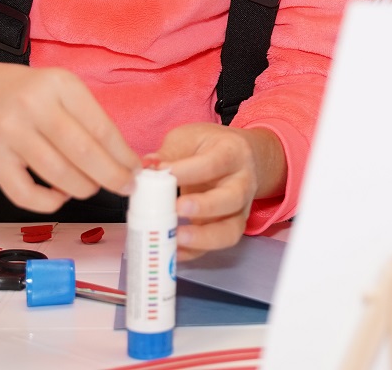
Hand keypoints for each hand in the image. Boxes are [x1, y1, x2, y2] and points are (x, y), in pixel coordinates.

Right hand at [0, 60, 139, 213]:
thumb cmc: (28, 95)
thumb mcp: (61, 90)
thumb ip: (89, 118)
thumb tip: (125, 160)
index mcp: (59, 84)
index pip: (101, 127)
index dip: (123, 155)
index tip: (136, 170)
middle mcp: (33, 105)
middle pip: (83, 152)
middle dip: (111, 176)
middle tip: (126, 187)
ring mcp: (9, 132)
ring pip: (58, 174)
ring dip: (83, 188)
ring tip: (91, 187)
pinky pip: (25, 194)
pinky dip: (50, 202)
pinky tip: (60, 195)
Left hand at [151, 123, 284, 256]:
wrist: (241, 157)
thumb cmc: (209, 146)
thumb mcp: (190, 138)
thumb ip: (170, 152)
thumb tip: (148, 167)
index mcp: (233, 153)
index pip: (214, 163)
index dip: (188, 171)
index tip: (163, 173)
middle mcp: (243, 183)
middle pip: (232, 198)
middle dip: (205, 206)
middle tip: (178, 208)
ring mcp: (239, 209)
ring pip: (230, 229)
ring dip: (204, 237)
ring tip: (177, 237)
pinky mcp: (230, 228)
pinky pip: (216, 246)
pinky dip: (194, 252)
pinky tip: (173, 251)